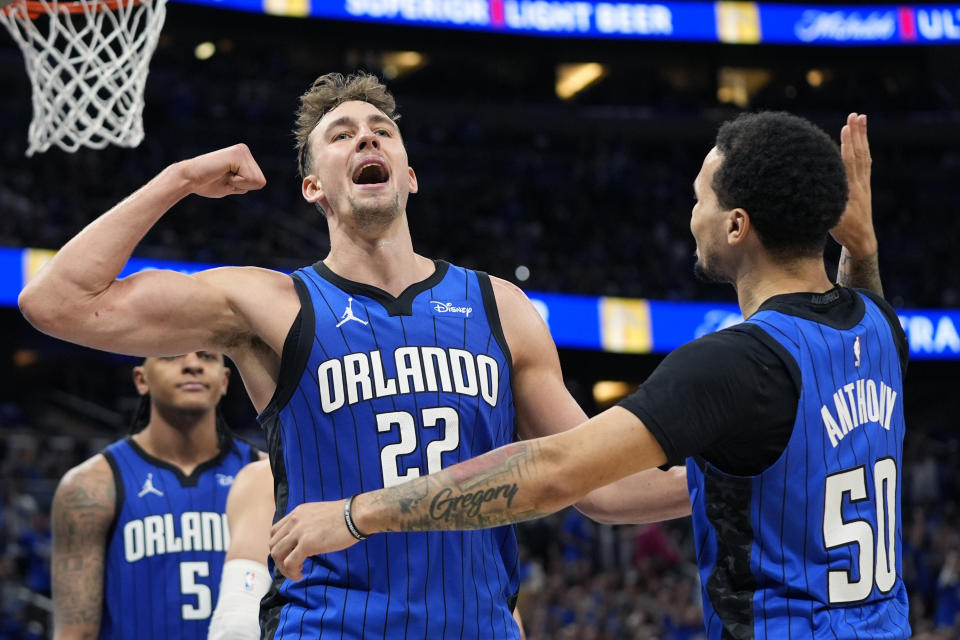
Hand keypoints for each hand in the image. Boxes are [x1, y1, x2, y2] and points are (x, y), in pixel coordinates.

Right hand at [176, 143, 266, 198]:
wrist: (188, 178)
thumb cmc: (206, 183)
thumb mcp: (232, 185)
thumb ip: (245, 182)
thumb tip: (261, 182)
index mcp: (244, 157)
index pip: (260, 182)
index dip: (243, 187)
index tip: (226, 180)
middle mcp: (244, 150)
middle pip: (260, 182)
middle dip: (242, 186)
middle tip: (223, 177)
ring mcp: (242, 150)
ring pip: (256, 181)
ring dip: (238, 184)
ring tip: (222, 175)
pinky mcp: (237, 154)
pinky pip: (249, 179)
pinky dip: (236, 182)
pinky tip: (222, 173)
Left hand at [269, 499, 359, 580]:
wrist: (356, 515)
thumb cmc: (345, 516)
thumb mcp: (319, 514)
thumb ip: (308, 523)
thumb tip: (306, 539)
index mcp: (297, 513)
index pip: (275, 531)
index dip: (278, 546)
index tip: (287, 555)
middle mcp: (295, 521)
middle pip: (273, 544)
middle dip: (279, 559)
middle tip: (291, 567)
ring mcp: (300, 532)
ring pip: (277, 554)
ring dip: (284, 568)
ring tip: (296, 573)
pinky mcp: (307, 544)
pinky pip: (290, 562)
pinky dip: (292, 572)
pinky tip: (301, 575)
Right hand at [830, 113, 875, 257]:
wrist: (863, 241)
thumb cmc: (844, 231)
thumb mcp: (832, 221)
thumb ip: (824, 207)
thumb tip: (810, 195)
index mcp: (851, 190)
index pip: (849, 163)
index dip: (848, 145)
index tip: (846, 128)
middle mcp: (860, 184)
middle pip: (859, 154)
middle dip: (857, 134)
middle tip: (856, 116)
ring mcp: (864, 184)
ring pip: (864, 155)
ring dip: (862, 136)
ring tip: (861, 119)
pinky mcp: (865, 186)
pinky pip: (865, 163)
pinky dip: (863, 149)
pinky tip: (862, 140)